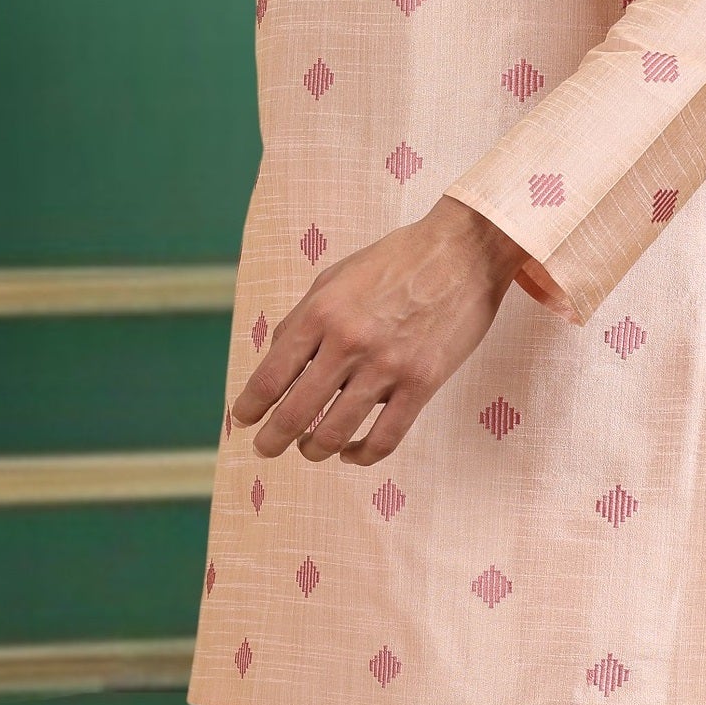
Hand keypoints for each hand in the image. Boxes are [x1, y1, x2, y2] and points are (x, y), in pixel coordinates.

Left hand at [228, 195, 528, 466]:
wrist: (463, 249)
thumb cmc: (397, 259)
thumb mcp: (338, 275)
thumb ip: (305, 318)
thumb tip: (275, 365)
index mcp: (322, 311)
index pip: (271, 375)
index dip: (250, 406)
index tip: (242, 421)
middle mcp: (349, 341)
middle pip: (296, 412)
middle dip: (272, 439)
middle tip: (266, 448)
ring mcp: (387, 365)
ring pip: (335, 433)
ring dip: (314, 449)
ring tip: (310, 449)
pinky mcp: (422, 382)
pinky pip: (384, 438)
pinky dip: (361, 455)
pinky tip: (352, 452)